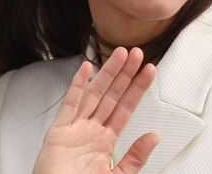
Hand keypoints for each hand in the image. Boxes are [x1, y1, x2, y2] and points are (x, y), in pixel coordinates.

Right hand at [32, 47, 158, 173]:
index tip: (149, 71)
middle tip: (137, 53)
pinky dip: (78, 86)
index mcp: (104, 140)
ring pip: (95, 95)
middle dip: (125, 74)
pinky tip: (87, 69)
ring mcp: (74, 129)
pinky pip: (70, 105)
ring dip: (108, 73)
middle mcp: (90, 130)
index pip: (125, 108)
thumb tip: (154, 137)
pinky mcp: (58, 132)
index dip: (137, 89)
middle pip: (112, 96)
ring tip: (120, 54)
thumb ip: (135, 157)